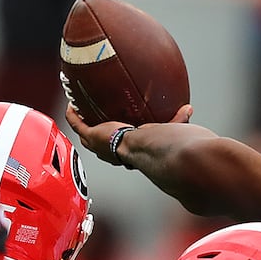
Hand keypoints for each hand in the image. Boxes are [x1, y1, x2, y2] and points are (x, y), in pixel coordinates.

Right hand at [63, 103, 193, 166]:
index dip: (118, 143)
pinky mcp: (91, 135)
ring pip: (85, 135)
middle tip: (94, 121)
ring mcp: (99, 145)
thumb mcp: (166, 129)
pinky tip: (71, 105)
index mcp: (127, 154)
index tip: (119, 133)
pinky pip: (77, 124)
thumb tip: (189, 108)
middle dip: (96, 134)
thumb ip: (178, 119)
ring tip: (78, 111)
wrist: (141, 148)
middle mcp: (111, 152)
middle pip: (99, 145)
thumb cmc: (154, 146)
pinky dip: (73, 116)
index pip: (120, 150)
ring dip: (81, 124)